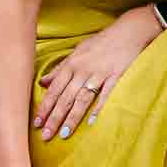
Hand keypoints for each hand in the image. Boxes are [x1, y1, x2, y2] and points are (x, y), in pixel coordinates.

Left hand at [33, 7, 155, 140]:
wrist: (129, 30)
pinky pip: (106, 94)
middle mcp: (83, 70)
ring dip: (72, 117)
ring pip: (82, 99)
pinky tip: (91, 122)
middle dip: (54, 117)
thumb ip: (60, 69)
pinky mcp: (116, 76)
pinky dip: (99, 108)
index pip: (54, 89)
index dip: (45, 107)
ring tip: (64, 134)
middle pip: (66, 97)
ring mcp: (100, 73)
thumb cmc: (102, 42)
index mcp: (72, 64)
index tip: (36, 123)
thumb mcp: (78, 51)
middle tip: (46, 136)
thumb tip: (43, 82)